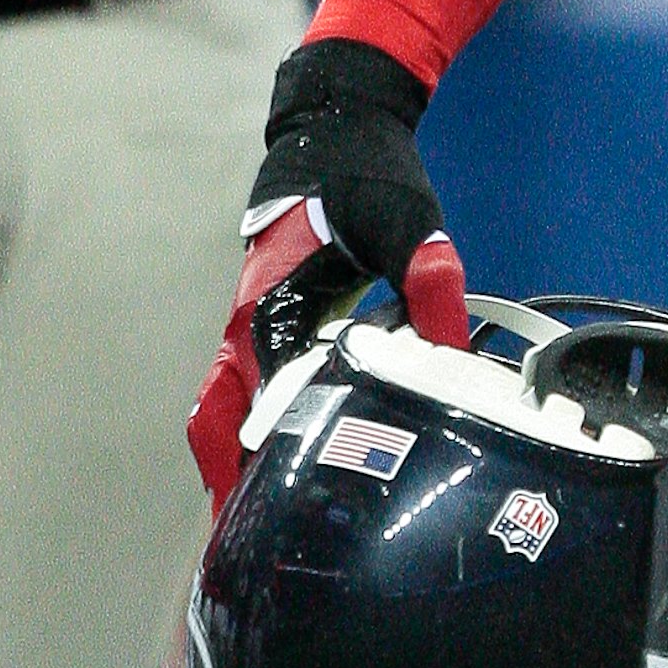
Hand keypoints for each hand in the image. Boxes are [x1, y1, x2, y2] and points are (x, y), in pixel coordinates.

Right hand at [188, 38, 468, 511]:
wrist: (336, 123)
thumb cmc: (364, 173)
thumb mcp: (406, 221)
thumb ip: (428, 278)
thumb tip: (452, 345)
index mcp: (270, 308)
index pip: (259, 402)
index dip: (270, 459)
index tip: (285, 515)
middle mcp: (247, 325)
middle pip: (215, 421)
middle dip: (228, 480)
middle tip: (256, 544)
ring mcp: (250, 326)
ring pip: (220, 410)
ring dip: (235, 460)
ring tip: (269, 524)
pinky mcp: (268, 323)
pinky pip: (242, 391)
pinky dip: (251, 431)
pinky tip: (294, 461)